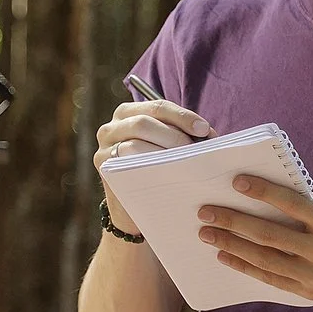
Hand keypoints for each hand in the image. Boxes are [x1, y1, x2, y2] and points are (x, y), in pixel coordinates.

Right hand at [94, 99, 211, 226]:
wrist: (133, 204)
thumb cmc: (154, 169)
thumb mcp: (165, 146)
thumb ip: (181, 135)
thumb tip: (209, 136)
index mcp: (129, 112)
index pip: (158, 107)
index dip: (182, 116)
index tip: (204, 130)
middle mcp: (111, 126)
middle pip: (144, 123)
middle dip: (173, 136)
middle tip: (195, 151)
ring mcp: (104, 147)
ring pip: (134, 144)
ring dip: (162, 153)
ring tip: (185, 164)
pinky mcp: (103, 168)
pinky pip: (127, 165)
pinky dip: (150, 167)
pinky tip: (169, 175)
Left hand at [195, 177, 312, 310]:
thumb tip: (278, 193)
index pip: (294, 205)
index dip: (264, 192)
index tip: (237, 182)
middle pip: (270, 235)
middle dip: (234, 222)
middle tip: (207, 211)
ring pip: (265, 259)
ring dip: (232, 245)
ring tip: (207, 233)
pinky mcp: (310, 292)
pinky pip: (271, 279)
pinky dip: (246, 267)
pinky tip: (226, 256)